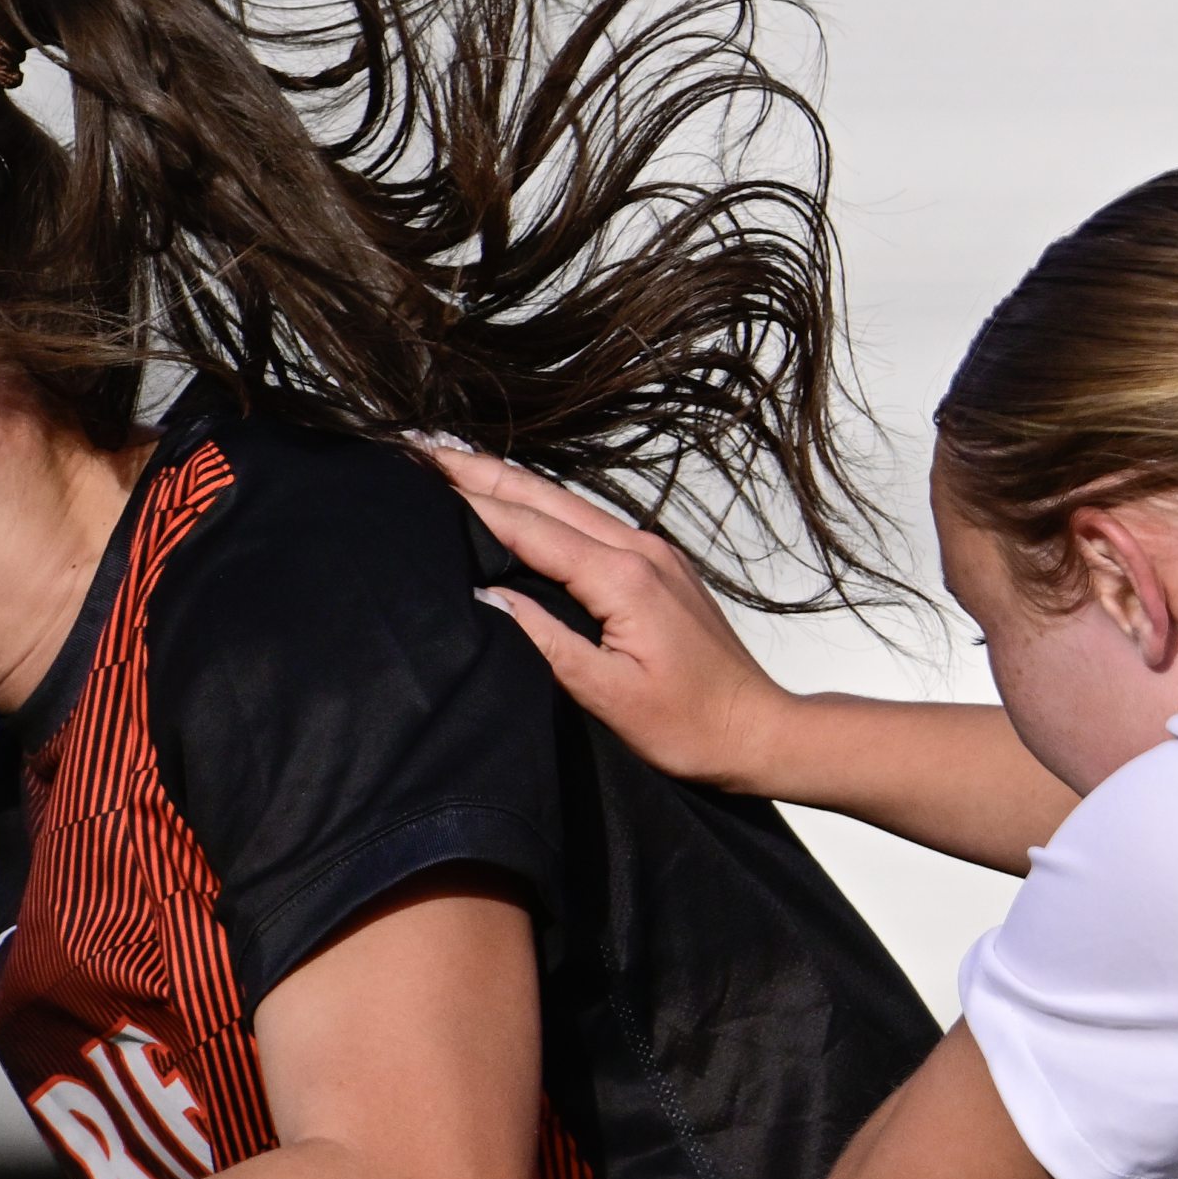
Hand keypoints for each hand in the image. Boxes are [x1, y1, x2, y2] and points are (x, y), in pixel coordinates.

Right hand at [421, 438, 800, 790]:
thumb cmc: (690, 725)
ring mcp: (653, 553)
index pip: (530, 528)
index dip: (471, 501)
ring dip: (510, 484)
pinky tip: (517, 506)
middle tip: (419, 449)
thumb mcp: (608, 694)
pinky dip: (544, 508)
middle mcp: (640, 550)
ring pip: (568, 504)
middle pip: (546, 499)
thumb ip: (546, 642)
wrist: (759, 729)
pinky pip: (590, 523)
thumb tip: (486, 597)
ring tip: (453, 467)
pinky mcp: (659, 567)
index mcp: (624, 577)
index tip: (419, 474)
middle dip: (481, 472)